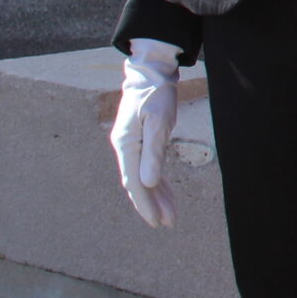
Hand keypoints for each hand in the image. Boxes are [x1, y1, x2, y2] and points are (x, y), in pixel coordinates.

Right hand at [111, 40, 181, 230]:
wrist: (151, 73)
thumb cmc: (156, 94)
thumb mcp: (158, 120)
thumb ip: (154, 152)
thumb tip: (148, 183)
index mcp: (126, 145)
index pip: (134, 182)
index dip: (145, 204)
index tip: (157, 221)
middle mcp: (126, 148)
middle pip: (138, 184)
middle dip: (152, 206)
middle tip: (166, 224)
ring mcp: (133, 146)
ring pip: (144, 179)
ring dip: (157, 197)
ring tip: (170, 217)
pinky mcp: (142, 143)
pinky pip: (149, 169)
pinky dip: (158, 183)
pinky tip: (167, 196)